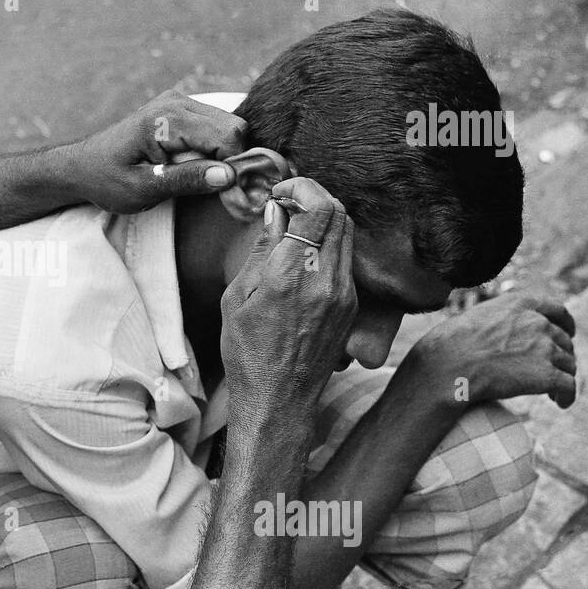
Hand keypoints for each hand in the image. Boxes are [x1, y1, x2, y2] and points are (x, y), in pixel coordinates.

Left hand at [57, 89, 244, 213]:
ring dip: (225, 155)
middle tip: (216, 190)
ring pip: (230, 126)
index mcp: (166, 119)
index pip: (227, 138)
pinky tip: (197, 167)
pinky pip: (216, 125)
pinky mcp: (180, 108)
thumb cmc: (107, 180)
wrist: (82, 166)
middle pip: (234, 128)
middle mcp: (176, 102)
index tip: (228, 195)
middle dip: (233, 160)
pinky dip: (216, 148)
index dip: (235, 168)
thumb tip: (228, 176)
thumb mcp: (143, 188)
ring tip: (202, 179)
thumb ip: (185, 180)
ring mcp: (179, 101)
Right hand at [220, 178, 358, 416]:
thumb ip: (261, 251)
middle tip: (288, 202)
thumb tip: (274, 212)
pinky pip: (347, 258)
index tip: (281, 192)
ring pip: (347, 233)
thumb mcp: (237, 298)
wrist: (279, 400)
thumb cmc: (248, 353)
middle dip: (314, 196)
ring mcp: (343, 293)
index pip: (318, 208)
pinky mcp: (350, 305)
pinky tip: (305, 253)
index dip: (302, 188)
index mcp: (290, 276)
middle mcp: (324, 280)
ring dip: (324, 218)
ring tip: (296, 225)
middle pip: (339, 213)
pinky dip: (330, 242)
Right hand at [406, 294, 577, 408]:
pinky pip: (568, 386)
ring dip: (562, 376)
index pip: (556, 309)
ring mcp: (545, 349)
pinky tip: (560, 403)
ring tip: (552, 390)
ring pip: (568, 364)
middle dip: (560, 354)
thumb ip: (496, 320)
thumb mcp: (474, 318)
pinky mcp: (547, 375)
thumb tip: (497, 334)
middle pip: (563, 340)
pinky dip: (567, 395)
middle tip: (551, 369)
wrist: (449, 367)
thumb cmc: (449, 345)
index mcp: (520, 304)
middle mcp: (538, 323)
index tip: (568, 332)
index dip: (565, 322)